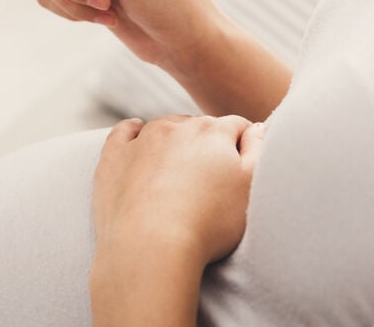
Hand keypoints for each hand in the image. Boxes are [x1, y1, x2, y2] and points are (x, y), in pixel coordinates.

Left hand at [92, 115, 265, 266]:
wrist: (150, 247)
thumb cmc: (208, 223)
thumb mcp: (250, 187)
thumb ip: (258, 150)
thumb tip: (257, 127)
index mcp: (213, 132)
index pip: (236, 126)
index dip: (243, 142)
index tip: (243, 163)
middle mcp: (177, 127)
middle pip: (200, 126)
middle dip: (209, 143)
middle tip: (212, 174)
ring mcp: (142, 140)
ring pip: (165, 127)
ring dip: (175, 139)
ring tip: (180, 166)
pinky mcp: (114, 158)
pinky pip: (125, 132)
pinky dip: (134, 133)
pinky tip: (139, 137)